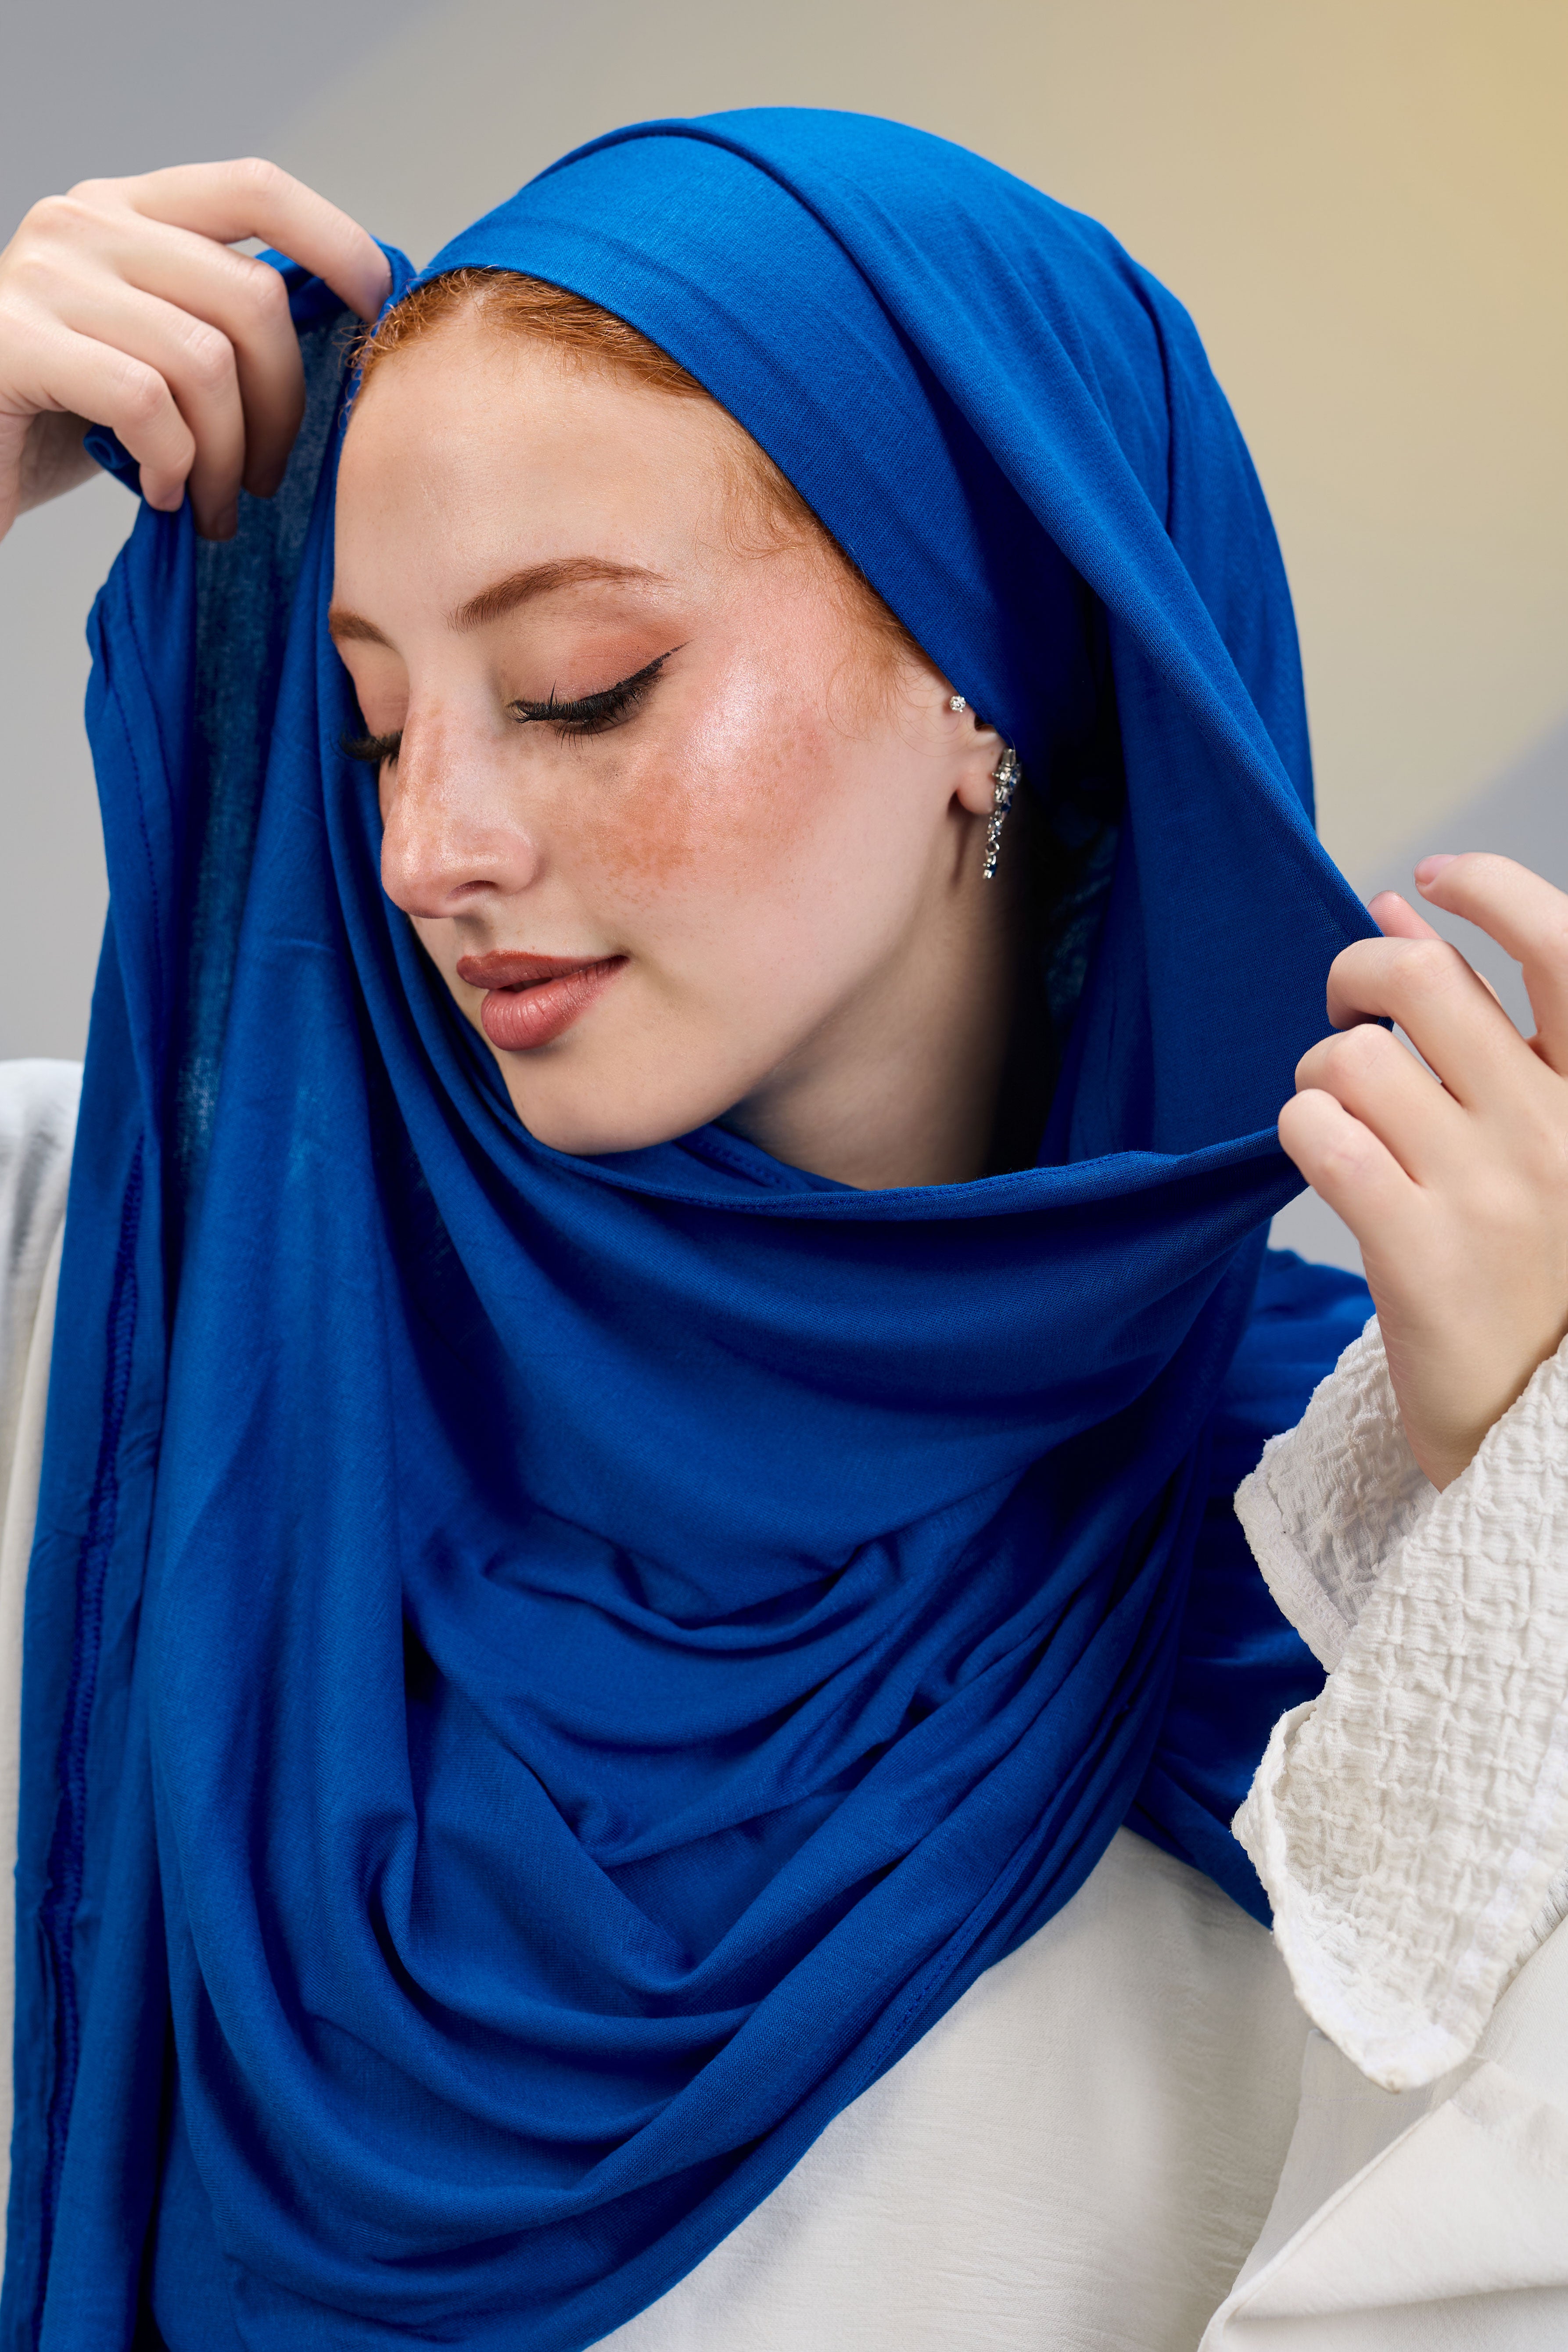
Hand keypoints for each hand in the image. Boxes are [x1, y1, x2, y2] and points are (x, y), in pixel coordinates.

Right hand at [0, 159, 388, 542]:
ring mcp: (45, 275)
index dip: (336, 243)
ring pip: (204, 361)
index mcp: (129, 210)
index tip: (377, 308)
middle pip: (251, 297)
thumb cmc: (66, 414)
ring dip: (227, 455)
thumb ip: (219, 322)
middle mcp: (84, 222)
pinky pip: (145, 402)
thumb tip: (341, 337)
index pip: (256, 189)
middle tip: (266, 476)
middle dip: (282, 406)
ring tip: (211, 499)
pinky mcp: (15, 342)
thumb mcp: (154, 349)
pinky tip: (160, 492)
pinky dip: (171, 461)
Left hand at [1279, 853, 1567, 1489]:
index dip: (1489, 886)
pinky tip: (1323, 1156)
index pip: (1565, 944)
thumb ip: (1486, 1020)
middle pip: (1422, 981)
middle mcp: (1558, 1132)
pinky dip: (1300, 1131)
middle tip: (1345, 1012)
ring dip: (1320, 1071)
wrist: (1553, 1436)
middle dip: (1354, 973)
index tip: (1428, 879)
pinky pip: (1320, 1140)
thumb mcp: (1547, 1132)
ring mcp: (1490, 1196)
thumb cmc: (1541, 1269)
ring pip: (1352, 1058)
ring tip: (1338, 1112)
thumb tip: (1403, 905)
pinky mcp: (1420, 1260)